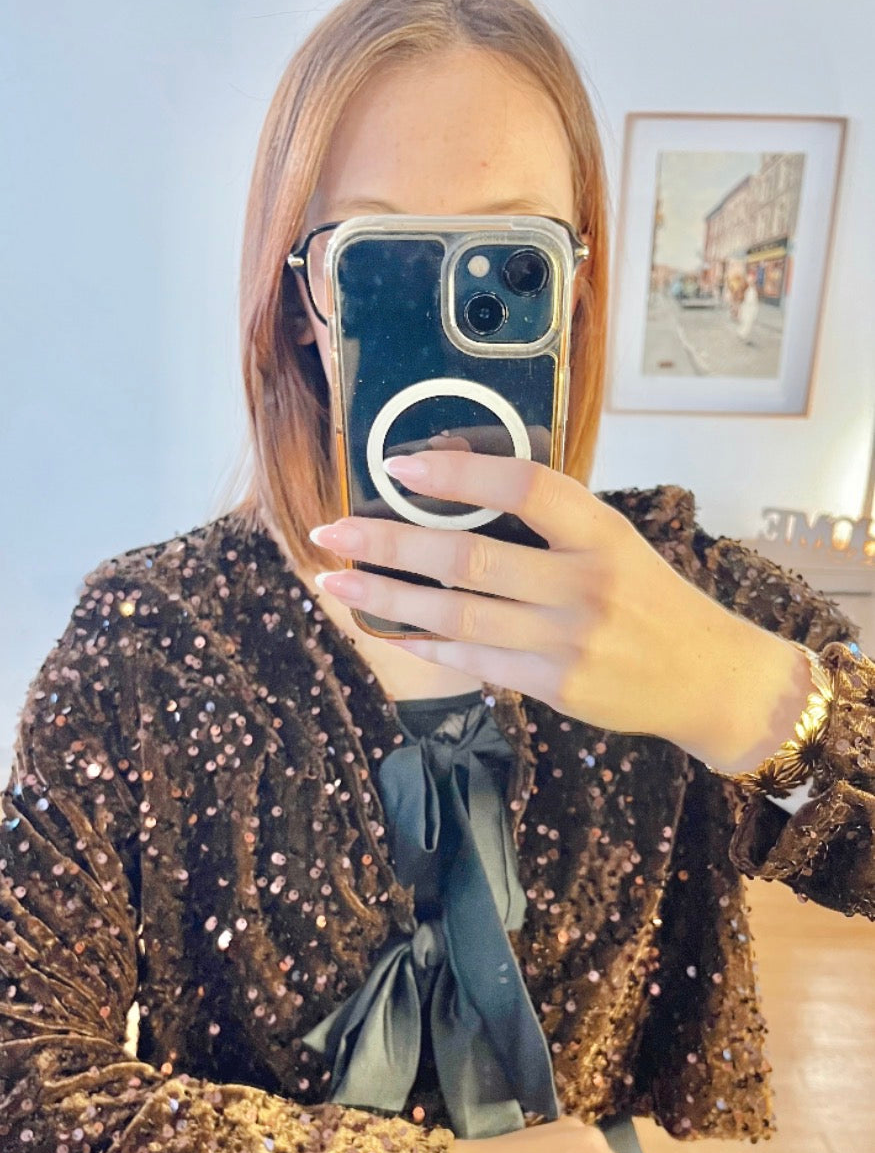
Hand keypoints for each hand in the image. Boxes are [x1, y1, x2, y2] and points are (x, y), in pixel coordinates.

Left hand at [308, 443, 742, 756]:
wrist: (707, 677)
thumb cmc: (650, 601)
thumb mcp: (614, 545)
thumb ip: (550, 525)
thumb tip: (454, 495)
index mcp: (601, 532)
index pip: (524, 487)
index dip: (457, 474)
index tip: (397, 467)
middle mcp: (584, 583)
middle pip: (468, 558)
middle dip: (390, 543)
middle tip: (333, 531)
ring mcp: (568, 639)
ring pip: (457, 615)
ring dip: (389, 598)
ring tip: (337, 583)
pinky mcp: (556, 685)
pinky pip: (475, 659)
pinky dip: (426, 641)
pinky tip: (389, 628)